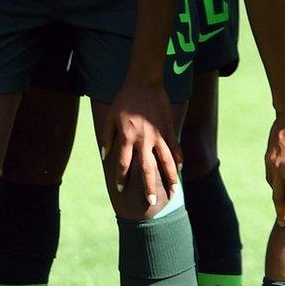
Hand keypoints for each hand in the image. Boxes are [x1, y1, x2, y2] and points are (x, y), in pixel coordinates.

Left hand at [103, 81, 180, 208]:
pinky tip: (179, 170)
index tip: (121, 190)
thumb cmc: (124, 100)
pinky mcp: (169, 129)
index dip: (122, 178)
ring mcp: (158, 135)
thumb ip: (107, 137)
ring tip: (174, 192)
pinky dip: (178, 160)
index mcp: (127, 137)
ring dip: (170, 178)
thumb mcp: (110, 117)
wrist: (144, 83)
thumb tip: (105, 156)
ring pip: (167, 162)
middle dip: (149, 187)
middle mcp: (144, 140)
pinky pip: (175, 148)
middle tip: (151, 202)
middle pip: (148, 169)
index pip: (124, 164)